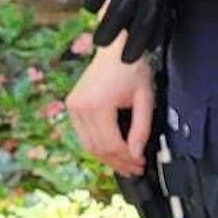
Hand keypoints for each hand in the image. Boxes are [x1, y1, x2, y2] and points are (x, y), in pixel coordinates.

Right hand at [67, 47, 156, 177]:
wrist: (116, 48)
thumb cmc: (131, 68)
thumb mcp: (145, 98)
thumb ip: (141, 128)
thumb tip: (137, 152)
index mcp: (97, 105)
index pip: (111, 144)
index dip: (127, 158)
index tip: (140, 163)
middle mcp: (81, 107)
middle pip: (98, 148)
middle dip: (117, 162)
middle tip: (134, 168)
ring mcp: (73, 106)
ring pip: (88, 145)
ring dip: (106, 157)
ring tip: (124, 163)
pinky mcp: (72, 105)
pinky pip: (83, 135)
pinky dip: (97, 145)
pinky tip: (111, 150)